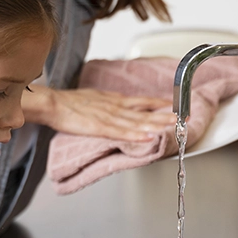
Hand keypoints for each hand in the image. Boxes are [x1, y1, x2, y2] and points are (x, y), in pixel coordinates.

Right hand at [23, 85, 175, 141]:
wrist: (52, 103)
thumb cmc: (70, 103)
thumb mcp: (97, 99)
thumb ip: (112, 105)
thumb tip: (125, 109)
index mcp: (115, 100)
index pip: (143, 102)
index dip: (161, 104)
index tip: (177, 107)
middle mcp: (115, 107)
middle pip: (145, 112)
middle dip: (167, 116)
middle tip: (185, 117)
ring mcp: (108, 117)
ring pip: (137, 122)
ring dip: (156, 125)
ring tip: (173, 127)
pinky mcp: (98, 127)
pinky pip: (120, 132)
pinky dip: (135, 135)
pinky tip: (147, 138)